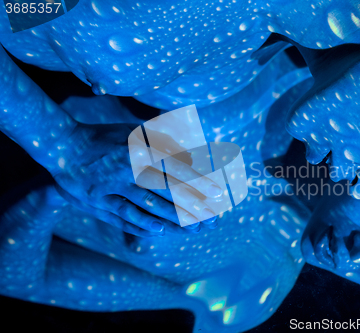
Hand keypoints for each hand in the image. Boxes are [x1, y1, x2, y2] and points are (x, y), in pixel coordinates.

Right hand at [50, 122, 221, 235]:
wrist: (64, 146)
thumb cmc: (107, 137)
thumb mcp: (136, 132)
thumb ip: (165, 142)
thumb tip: (193, 156)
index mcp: (140, 147)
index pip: (175, 167)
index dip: (198, 181)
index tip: (217, 193)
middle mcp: (127, 166)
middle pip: (166, 189)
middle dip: (191, 205)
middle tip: (212, 218)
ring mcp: (111, 184)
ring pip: (148, 205)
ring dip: (173, 218)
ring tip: (194, 228)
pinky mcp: (98, 199)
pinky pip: (124, 215)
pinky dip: (143, 223)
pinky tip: (162, 231)